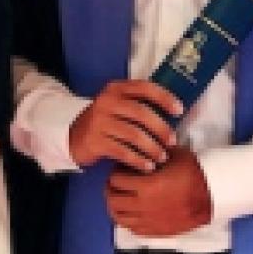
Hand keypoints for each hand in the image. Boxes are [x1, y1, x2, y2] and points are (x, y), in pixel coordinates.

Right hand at [68, 79, 182, 171]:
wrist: (73, 136)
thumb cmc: (105, 121)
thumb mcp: (117, 106)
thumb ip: (139, 104)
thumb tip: (173, 112)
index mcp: (115, 89)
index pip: (144, 88)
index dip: (164, 97)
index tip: (179, 110)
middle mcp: (106, 102)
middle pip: (141, 113)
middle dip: (161, 128)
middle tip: (172, 141)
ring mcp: (99, 121)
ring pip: (134, 135)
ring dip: (152, 148)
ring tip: (161, 157)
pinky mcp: (95, 141)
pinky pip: (123, 152)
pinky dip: (139, 160)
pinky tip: (147, 166)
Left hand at [105, 145, 211, 237]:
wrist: (213, 196)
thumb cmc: (196, 175)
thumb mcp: (174, 155)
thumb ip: (154, 152)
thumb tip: (141, 148)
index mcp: (147, 186)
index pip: (116, 180)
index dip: (115, 172)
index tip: (119, 169)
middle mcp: (145, 206)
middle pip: (113, 199)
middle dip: (111, 189)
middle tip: (114, 183)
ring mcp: (150, 221)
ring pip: (119, 217)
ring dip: (115, 206)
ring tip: (118, 198)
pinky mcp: (157, 231)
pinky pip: (133, 229)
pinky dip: (127, 221)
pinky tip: (130, 213)